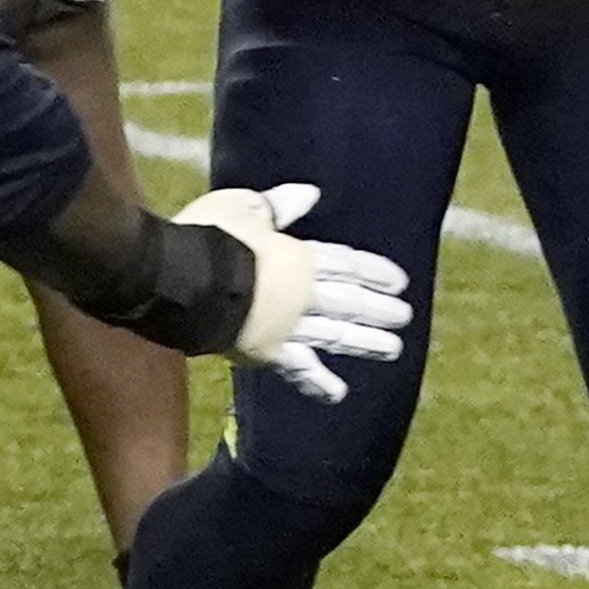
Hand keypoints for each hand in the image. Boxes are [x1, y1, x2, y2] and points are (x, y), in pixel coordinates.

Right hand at [174, 182, 411, 404]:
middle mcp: (302, 294)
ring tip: (392, 349)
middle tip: (405, 318)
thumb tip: (311, 195)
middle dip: (378, 310)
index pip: (345, 264)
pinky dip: (318, 381)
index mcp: (299, 257)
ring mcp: (287, 326)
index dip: (374, 273)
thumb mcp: (245, 206)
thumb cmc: (210, 235)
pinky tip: (338, 393)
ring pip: (335, 335)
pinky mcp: (266, 352)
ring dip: (364, 343)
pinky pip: (298, 368)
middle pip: (349, 302)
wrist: (183, 278)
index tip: (400, 282)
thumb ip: (280, 205)